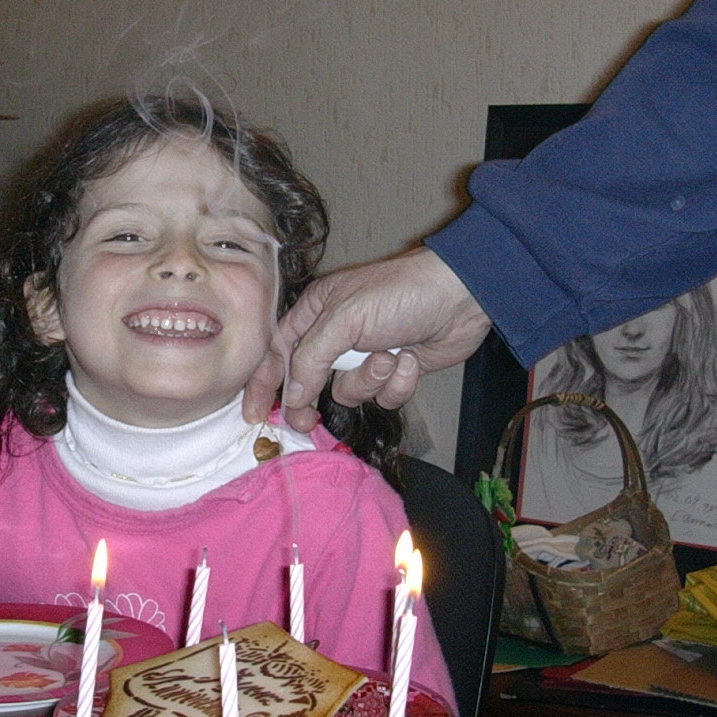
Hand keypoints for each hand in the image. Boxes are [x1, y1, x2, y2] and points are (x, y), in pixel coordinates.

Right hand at [243, 248, 491, 431]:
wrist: (462, 298)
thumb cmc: (400, 294)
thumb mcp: (345, 319)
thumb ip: (311, 358)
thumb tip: (293, 395)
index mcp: (316, 311)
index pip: (278, 351)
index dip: (264, 382)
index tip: (255, 413)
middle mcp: (336, 334)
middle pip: (308, 380)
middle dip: (312, 399)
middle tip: (308, 423)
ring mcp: (366, 355)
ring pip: (348, 391)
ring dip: (370, 380)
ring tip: (390, 355)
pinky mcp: (393, 372)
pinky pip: (382, 396)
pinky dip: (396, 383)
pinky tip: (410, 359)